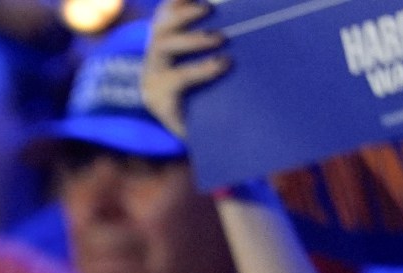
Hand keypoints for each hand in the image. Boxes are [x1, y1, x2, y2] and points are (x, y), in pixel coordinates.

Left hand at [138, 0, 229, 141]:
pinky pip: (165, 11)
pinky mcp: (158, 30)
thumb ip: (217, 127)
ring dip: (184, 15)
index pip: (175, 81)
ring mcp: (153, 48)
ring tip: (210, 9)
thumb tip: (250, 126)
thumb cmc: (197, 120)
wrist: (171, 102)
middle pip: (164, 48)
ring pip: (160, 26)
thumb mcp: (202, 130)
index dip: (200, 71)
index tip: (226, 62)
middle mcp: (152, 70)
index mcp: (160, 97)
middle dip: (192, 41)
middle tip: (222, 37)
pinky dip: (179, 2)